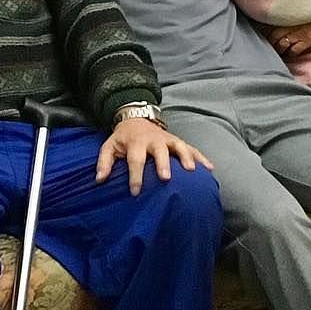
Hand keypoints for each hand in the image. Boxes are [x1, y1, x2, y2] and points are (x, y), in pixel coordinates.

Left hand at [95, 118, 213, 195]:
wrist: (136, 118)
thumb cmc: (123, 138)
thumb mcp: (109, 146)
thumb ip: (104, 163)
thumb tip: (99, 180)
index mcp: (135, 143)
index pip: (135, 160)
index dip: (135, 176)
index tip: (136, 191)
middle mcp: (153, 140)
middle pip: (159, 151)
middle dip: (163, 164)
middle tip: (166, 178)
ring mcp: (168, 139)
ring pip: (179, 146)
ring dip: (186, 157)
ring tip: (192, 171)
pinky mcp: (177, 141)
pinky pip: (191, 148)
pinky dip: (201, 157)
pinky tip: (210, 168)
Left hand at [269, 6, 310, 55]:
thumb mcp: (300, 5)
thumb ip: (287, 10)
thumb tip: (276, 14)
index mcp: (286, 13)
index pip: (268, 25)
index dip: (265, 32)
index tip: (265, 34)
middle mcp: (288, 23)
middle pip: (271, 37)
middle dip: (269, 42)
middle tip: (270, 45)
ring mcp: (297, 33)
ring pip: (280, 46)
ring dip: (278, 50)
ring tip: (278, 51)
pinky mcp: (306, 41)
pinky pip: (292, 52)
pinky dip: (289, 54)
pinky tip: (289, 53)